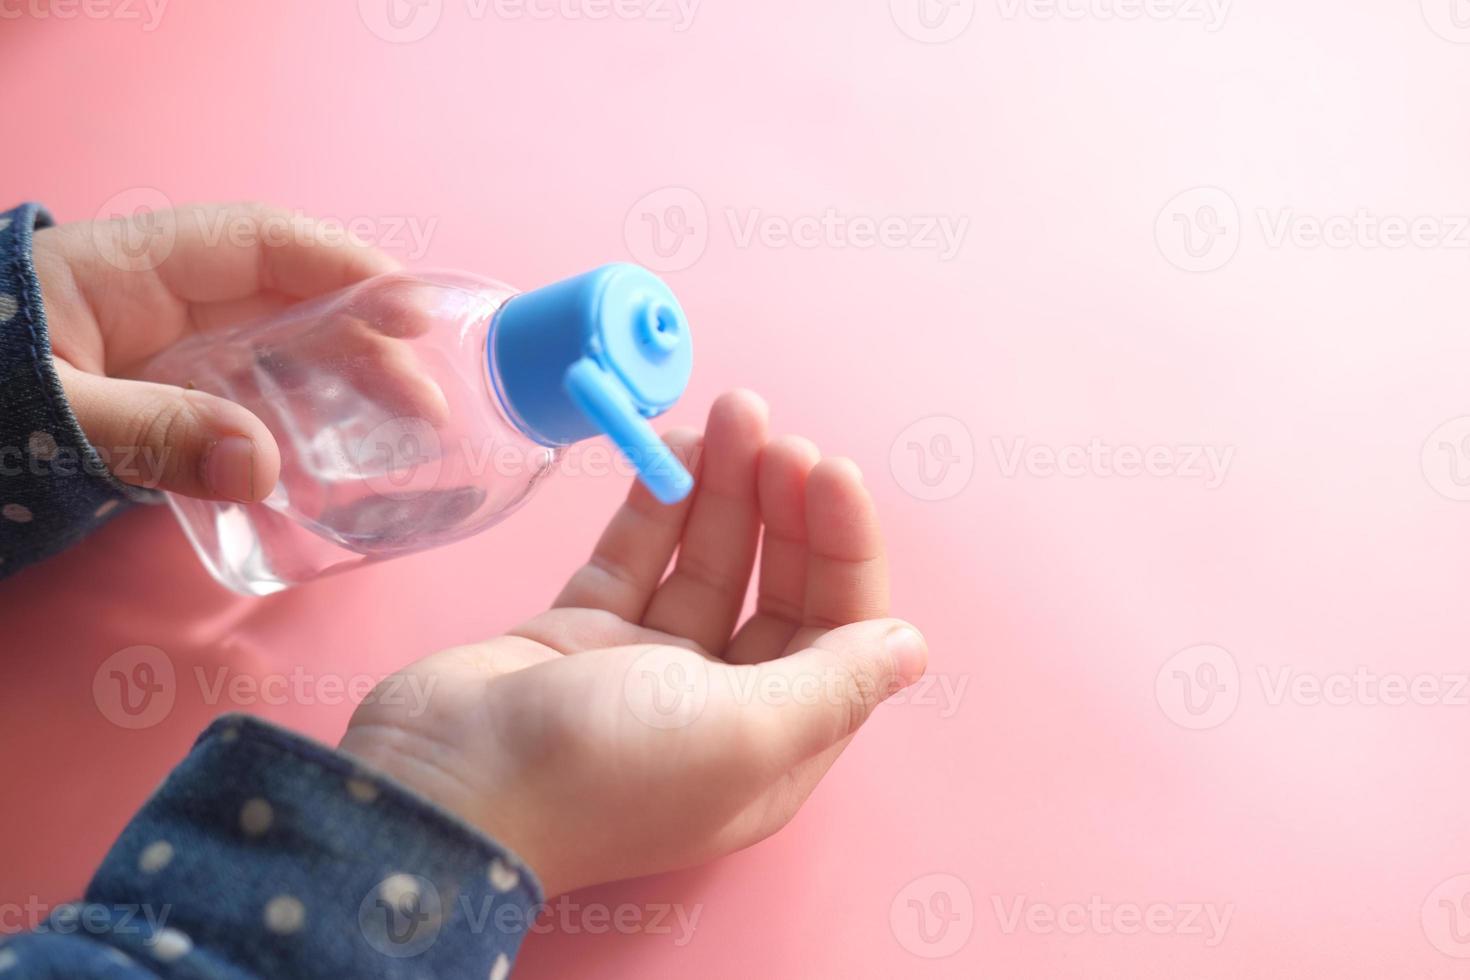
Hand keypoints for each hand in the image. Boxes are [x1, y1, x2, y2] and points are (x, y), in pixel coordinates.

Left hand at [34, 203, 398, 501]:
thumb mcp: (47, 407)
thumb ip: (150, 433)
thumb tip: (264, 468)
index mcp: (130, 267)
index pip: (261, 244)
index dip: (345, 269)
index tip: (412, 312)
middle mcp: (160, 301)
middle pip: (289, 301)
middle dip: (368, 342)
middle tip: (427, 403)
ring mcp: (160, 352)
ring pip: (277, 352)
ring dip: (346, 385)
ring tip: (405, 432)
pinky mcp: (156, 402)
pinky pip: (245, 400)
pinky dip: (296, 423)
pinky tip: (333, 459)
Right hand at [340, 390, 927, 896]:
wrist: (440, 787)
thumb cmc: (602, 771)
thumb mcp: (742, 731)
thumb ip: (832, 683)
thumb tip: (911, 648)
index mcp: (774, 743)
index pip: (838, 631)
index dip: (842, 548)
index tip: (831, 472)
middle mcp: (720, 706)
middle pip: (776, 590)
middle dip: (785, 508)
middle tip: (777, 433)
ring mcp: (647, 667)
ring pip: (708, 562)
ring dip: (725, 489)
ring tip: (733, 412)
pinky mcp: (583, 632)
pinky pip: (638, 556)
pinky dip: (658, 504)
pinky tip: (675, 449)